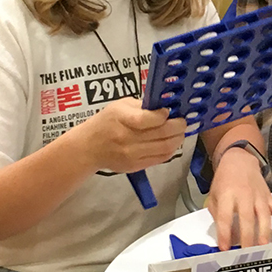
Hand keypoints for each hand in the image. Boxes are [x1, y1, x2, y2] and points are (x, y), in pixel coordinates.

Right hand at [70, 98, 185, 173]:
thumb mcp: (119, 106)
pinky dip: (171, 149)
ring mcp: (132, 154)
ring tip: (180, 131)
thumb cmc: (105, 122)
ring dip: (178, 138)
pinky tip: (172, 142)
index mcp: (121, 119)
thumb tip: (164, 107)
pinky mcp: (136, 166)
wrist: (88, 148)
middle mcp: (127, 138)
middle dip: (178, 126)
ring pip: (165, 147)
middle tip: (183, 121)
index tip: (168, 111)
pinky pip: (161, 158)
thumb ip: (141, 106)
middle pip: (162, 134)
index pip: (148, 119)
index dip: (164, 115)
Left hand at [206, 150, 271, 249]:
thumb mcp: (214, 195)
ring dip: (264, 232)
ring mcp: (259, 196)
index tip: (225, 247)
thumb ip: (217, 215)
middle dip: (246, 237)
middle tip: (245, 253)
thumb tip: (223, 236)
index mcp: (227, 194)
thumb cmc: (225, 180)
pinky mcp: (269, 197)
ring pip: (263, 215)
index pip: (225, 217)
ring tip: (262, 247)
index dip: (225, 234)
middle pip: (246, 218)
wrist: (239, 160)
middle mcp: (244, 195)